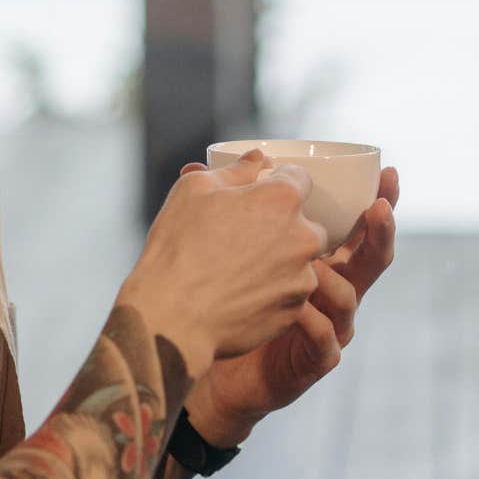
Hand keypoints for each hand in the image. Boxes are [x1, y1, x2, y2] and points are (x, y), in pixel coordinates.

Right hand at [117, 150, 326, 378]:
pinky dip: (273, 292)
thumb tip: (258, 159)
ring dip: (280, 261)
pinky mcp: (295, 310)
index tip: (257, 198)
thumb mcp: (194, 191)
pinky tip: (241, 295)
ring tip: (238, 271)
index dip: (277, 185)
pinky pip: (291, 293)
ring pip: (301, 261)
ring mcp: (302, 277)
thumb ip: (236, 170)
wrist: (172, 319)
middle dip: (282, 226)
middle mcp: (303, 236)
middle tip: (243, 238)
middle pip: (306, 222)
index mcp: (282, 200)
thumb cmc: (178, 250)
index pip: (299, 179)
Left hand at [182, 167, 399, 445]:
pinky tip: (298, 311)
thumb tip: (196, 165)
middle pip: (372, 257)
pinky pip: (326, 338)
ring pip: (351, 297)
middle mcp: (333, 288)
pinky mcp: (316, 359)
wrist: (208, 360)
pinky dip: (314, 323)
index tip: (385, 172)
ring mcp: (330, 324)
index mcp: (319, 258)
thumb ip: (219, 210)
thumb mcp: (223, 250)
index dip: (377, 198)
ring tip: (315, 264)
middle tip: (378, 206)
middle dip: (381, 229)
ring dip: (335, 277)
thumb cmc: (224, 301)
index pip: (357, 225)